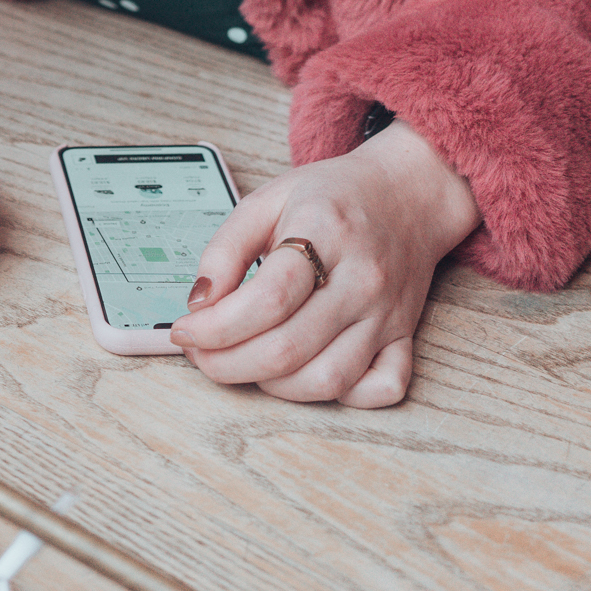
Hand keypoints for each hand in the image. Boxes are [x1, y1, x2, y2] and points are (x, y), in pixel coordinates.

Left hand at [167, 122, 480, 407]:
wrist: (406, 193)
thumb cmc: (333, 195)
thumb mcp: (268, 197)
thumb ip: (226, 247)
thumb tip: (200, 302)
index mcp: (325, 231)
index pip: (268, 298)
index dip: (216, 326)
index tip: (185, 330)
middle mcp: (361, 278)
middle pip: (289, 348)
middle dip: (228, 363)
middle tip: (200, 354)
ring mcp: (387, 313)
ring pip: (328, 380)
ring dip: (273, 385)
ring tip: (243, 362)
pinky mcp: (405, 337)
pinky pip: (381, 389)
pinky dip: (342, 397)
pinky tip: (307, 374)